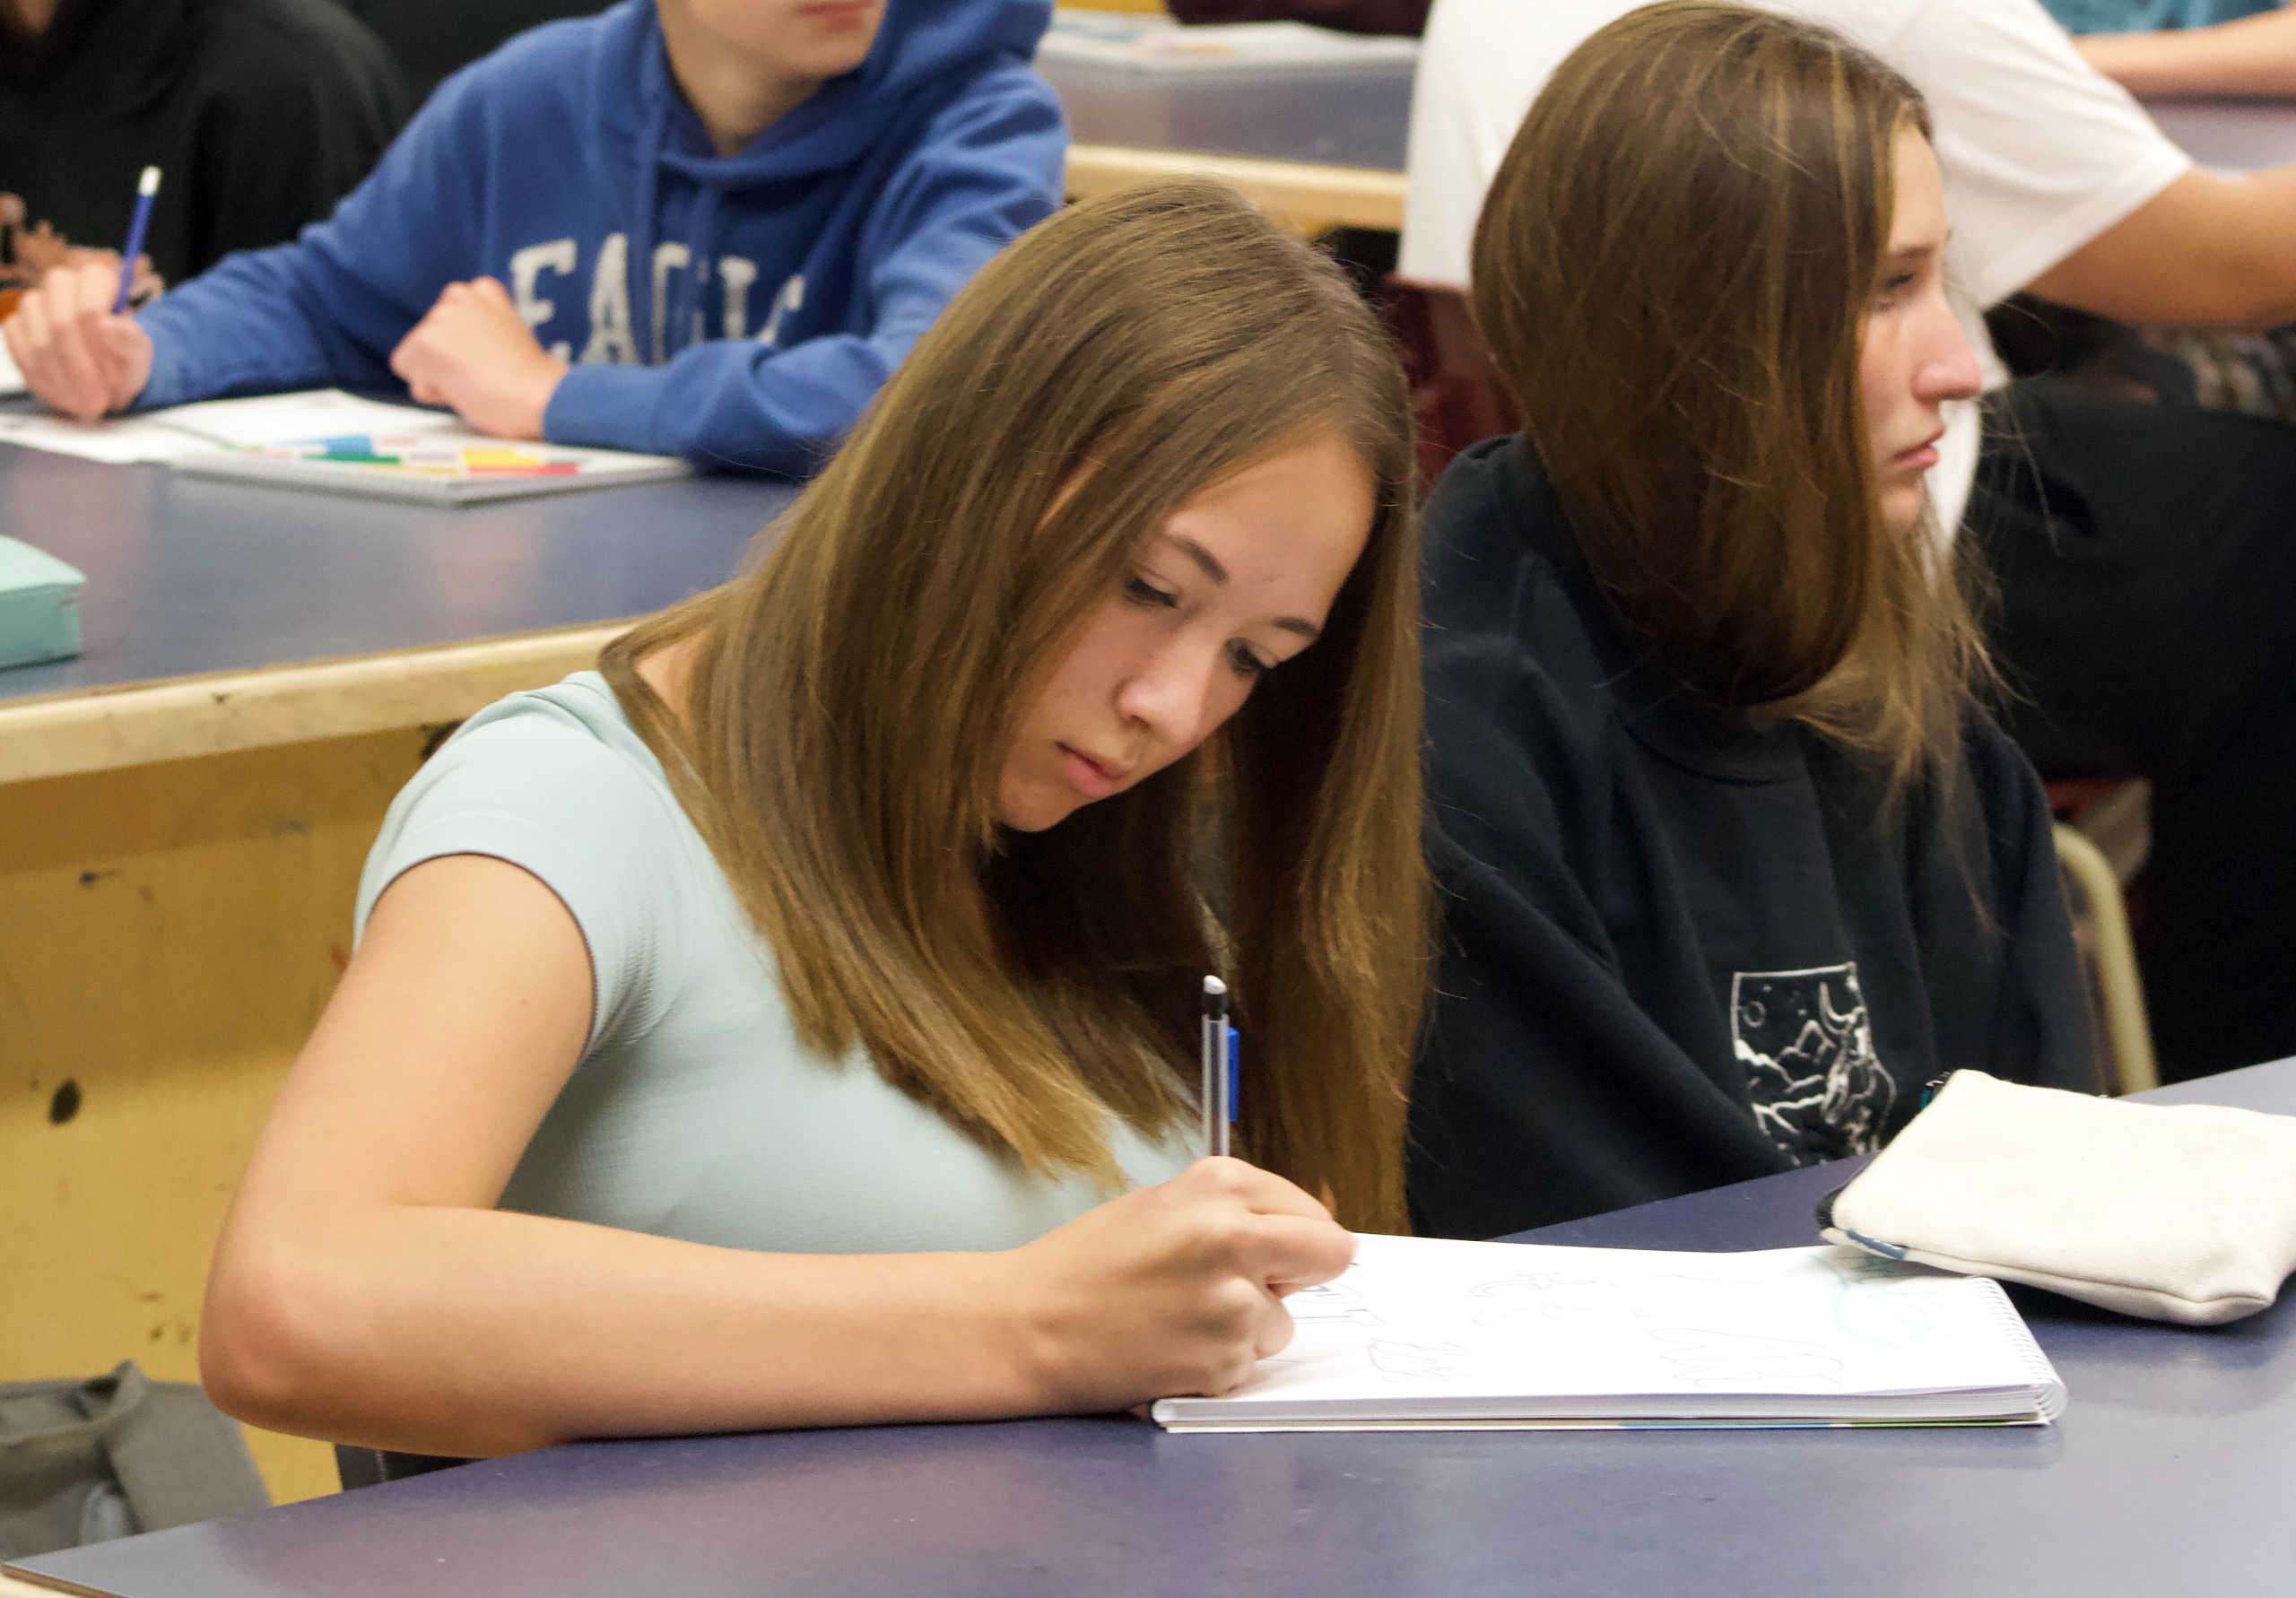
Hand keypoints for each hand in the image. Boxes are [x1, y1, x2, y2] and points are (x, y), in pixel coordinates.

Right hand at [1, 260, 153, 420]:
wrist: (109, 371)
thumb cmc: (125, 357)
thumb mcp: (139, 353)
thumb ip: (131, 340)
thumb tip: (109, 324)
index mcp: (95, 279)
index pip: (90, 308)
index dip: (100, 348)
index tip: (115, 378)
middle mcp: (60, 284)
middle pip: (61, 325)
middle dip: (80, 369)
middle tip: (98, 401)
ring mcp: (33, 304)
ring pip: (39, 343)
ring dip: (63, 381)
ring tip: (86, 404)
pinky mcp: (15, 327)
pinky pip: (21, 354)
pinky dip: (44, 383)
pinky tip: (65, 398)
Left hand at [390, 277, 567, 440]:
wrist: (541, 395)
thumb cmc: (532, 380)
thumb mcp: (510, 335)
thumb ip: (479, 333)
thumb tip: (460, 352)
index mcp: (482, 290)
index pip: (448, 326)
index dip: (466, 351)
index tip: (492, 360)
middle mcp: (457, 295)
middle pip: (429, 340)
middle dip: (449, 362)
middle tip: (485, 374)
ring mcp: (440, 318)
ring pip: (418, 360)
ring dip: (443, 378)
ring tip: (478, 382)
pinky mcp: (425, 344)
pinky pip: (413, 380)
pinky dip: (434, 392)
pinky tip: (464, 389)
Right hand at [994, 1157, 1356, 1412]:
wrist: (1029, 1325)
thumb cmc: (1086, 1265)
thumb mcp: (1161, 1206)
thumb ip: (1231, 1213)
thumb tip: (1300, 1235)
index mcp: (1219, 1184)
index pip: (1311, 1212)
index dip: (1296, 1236)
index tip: (1278, 1249)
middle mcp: (1235, 1235)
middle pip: (1330, 1253)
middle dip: (1308, 1271)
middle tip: (1266, 1284)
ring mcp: (1235, 1301)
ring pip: (1283, 1321)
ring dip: (1248, 1327)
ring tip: (1181, 1318)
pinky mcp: (1225, 1358)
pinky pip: (1248, 1363)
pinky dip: (1218, 1363)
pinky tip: (1170, 1347)